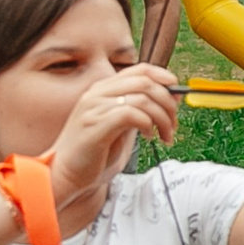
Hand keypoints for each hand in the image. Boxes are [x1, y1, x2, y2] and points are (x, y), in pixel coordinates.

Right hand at [46, 64, 178, 202]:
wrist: (66, 175)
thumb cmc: (94, 154)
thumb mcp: (123, 127)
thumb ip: (141, 111)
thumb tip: (171, 98)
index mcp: (104, 90)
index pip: (140, 70)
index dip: (164, 77)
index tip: (178, 92)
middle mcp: (97, 93)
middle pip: (145, 82)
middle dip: (168, 102)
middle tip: (173, 123)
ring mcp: (94, 107)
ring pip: (142, 98)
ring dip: (162, 118)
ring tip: (164, 136)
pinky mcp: (95, 124)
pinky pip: (131, 113)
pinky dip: (147, 124)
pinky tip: (148, 137)